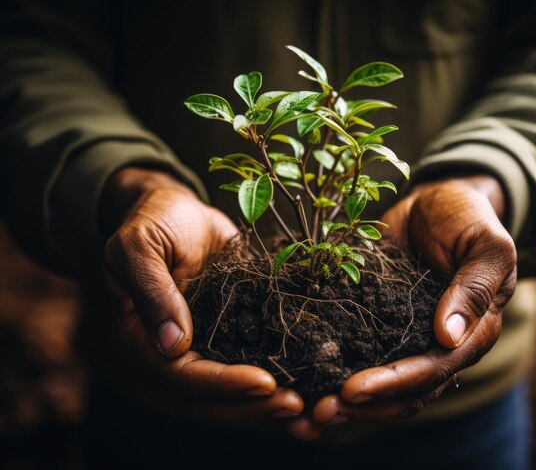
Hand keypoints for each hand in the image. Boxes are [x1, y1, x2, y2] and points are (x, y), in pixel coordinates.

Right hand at [99, 167, 302, 422]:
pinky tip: (308, 391)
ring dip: (266, 409)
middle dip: (251, 408)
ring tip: (308, 413)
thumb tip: (173, 345)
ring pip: (228, 397)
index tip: (264, 382)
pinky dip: (272, 387)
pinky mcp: (223, 342)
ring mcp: (196, 355)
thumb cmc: (154, 221)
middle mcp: (164, 359)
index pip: (178, 377)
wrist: (179, 213)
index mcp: (135, 341)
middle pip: (206, 401)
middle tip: (296, 407)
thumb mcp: (139, 245)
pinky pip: (246, 370)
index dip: (221, 384)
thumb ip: (152, 290)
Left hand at [287, 175, 516, 438]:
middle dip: (364, 405)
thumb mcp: (485, 245)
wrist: (436, 203)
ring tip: (307, 411)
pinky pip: (361, 354)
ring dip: (348, 403)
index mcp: (472, 333)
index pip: (434, 370)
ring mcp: (408, 337)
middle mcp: (441, 345)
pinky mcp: (381, 324)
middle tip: (321, 411)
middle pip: (405, 390)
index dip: (394, 383)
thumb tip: (449, 337)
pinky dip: (337, 371)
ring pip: (382, 385)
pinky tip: (305, 382)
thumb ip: (475, 287)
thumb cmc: (468, 219)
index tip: (353, 389)